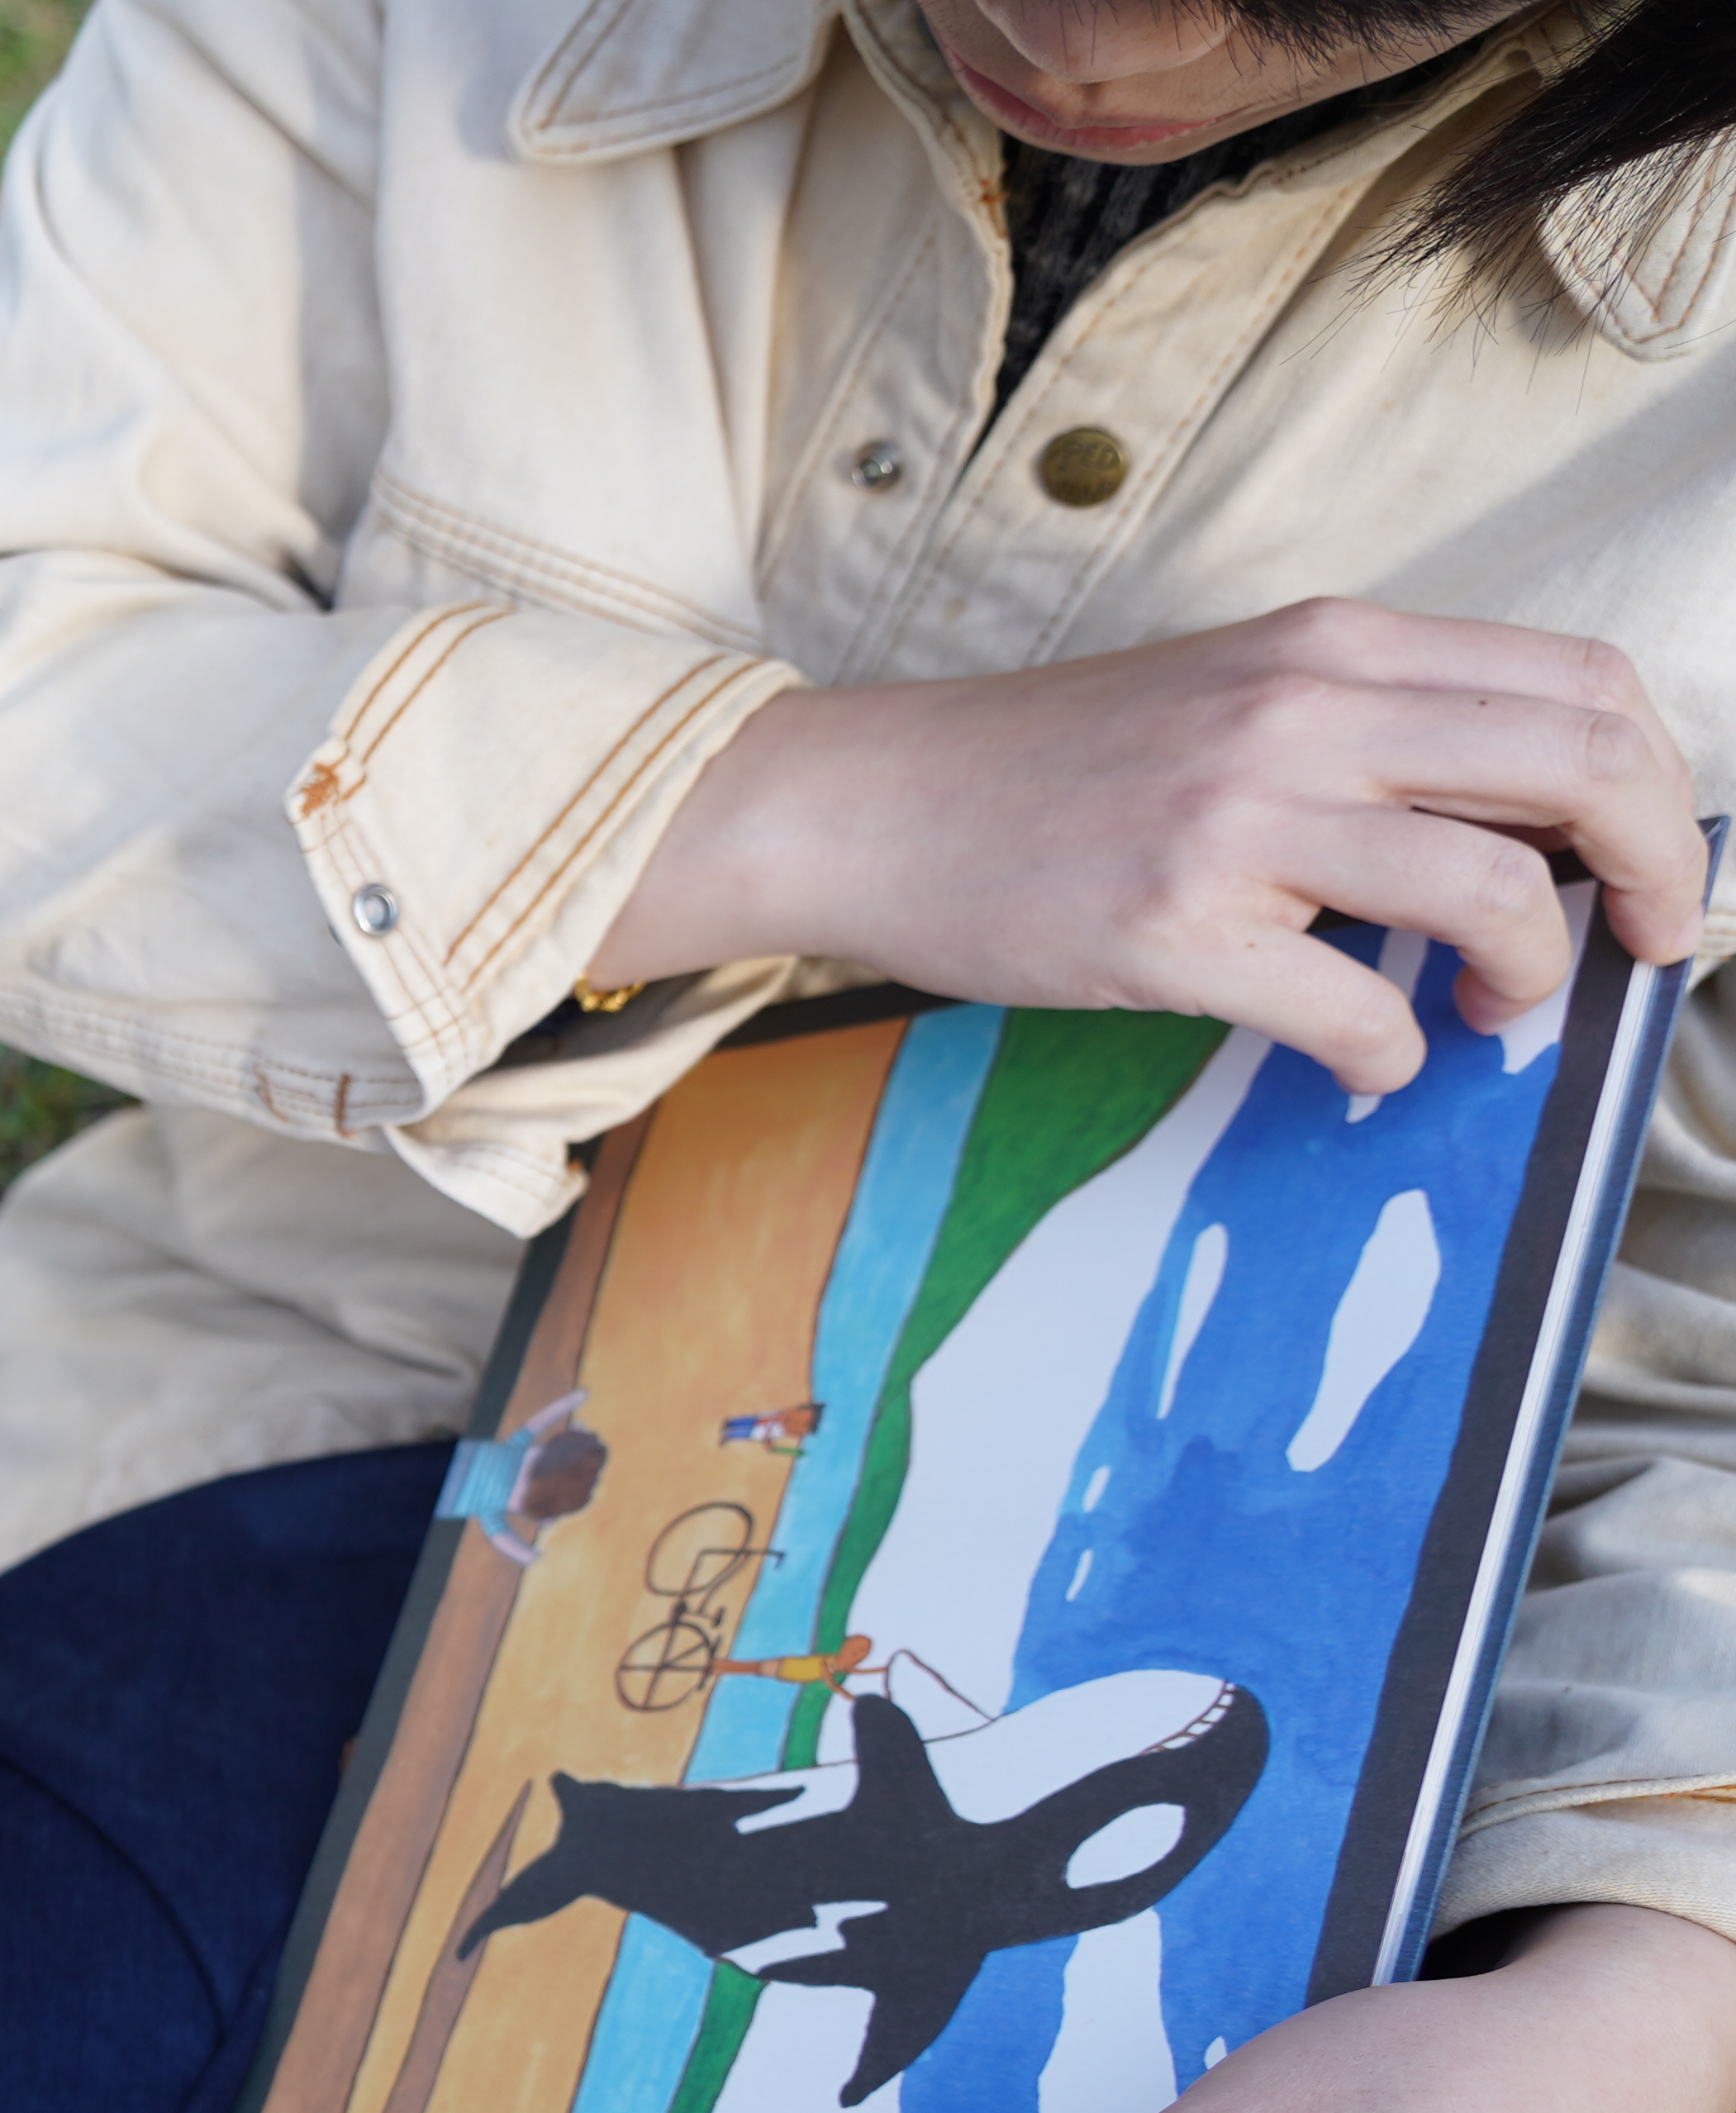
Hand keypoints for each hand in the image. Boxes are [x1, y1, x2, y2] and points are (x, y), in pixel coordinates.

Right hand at [593, 599, 1710, 1092]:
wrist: (865, 803)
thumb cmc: (1045, 769)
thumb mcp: (1232, 696)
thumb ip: (1370, 728)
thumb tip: (1521, 818)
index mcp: (1332, 645)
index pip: (1580, 685)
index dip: (1657, 783)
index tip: (1647, 862)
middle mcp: (1303, 710)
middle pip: (1581, 769)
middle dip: (1652, 874)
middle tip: (1639, 945)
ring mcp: (1238, 820)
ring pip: (1491, 892)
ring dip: (1532, 972)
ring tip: (1495, 1009)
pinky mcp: (1173, 929)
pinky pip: (1354, 1011)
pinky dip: (1394, 1054)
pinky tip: (1370, 1058)